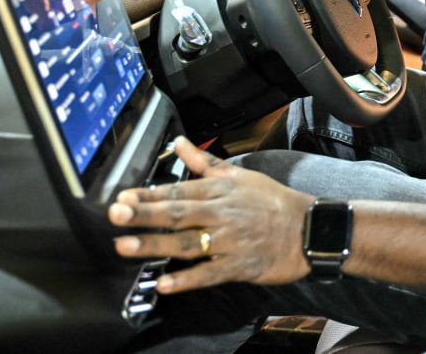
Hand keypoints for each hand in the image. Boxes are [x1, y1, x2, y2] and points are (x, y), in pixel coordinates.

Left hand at [108, 137, 315, 293]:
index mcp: (221, 190)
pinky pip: (208, 273)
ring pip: (187, 242)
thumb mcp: (242, 176)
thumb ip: (205, 162)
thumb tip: (179, 142)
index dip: (148, 195)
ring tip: (125, 246)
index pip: (179, 190)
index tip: (122, 197)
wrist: (310, 228)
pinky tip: (163, 284)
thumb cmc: (273, 201)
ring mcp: (230, 240)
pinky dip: (186, 279)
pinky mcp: (239, 266)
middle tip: (115, 214)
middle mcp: (223, 213)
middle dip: (145, 214)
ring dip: (155, 245)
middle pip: (178, 213)